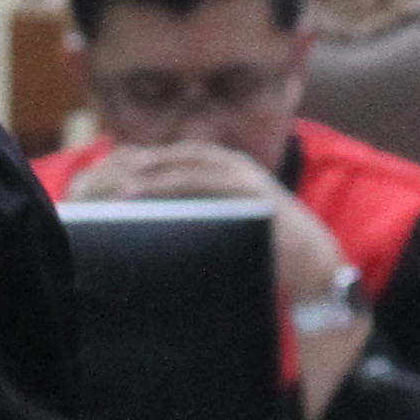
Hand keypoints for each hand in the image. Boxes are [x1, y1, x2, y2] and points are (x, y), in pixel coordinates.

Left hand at [65, 139, 345, 303]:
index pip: (181, 158)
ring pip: (189, 167)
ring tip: (121, 190)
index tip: (115, 173)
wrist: (312, 262)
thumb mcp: (230, 224)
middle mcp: (236, 167)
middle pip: (180, 156)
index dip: (148, 162)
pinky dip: (173, 188)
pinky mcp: (251, 194)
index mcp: (230, 170)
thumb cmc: (267, 248)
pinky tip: (150, 199)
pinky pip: (204, 185)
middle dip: (144, 163)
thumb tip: (166, 226)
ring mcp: (245, 178)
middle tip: (107, 176)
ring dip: (153, 176)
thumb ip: (204, 215)